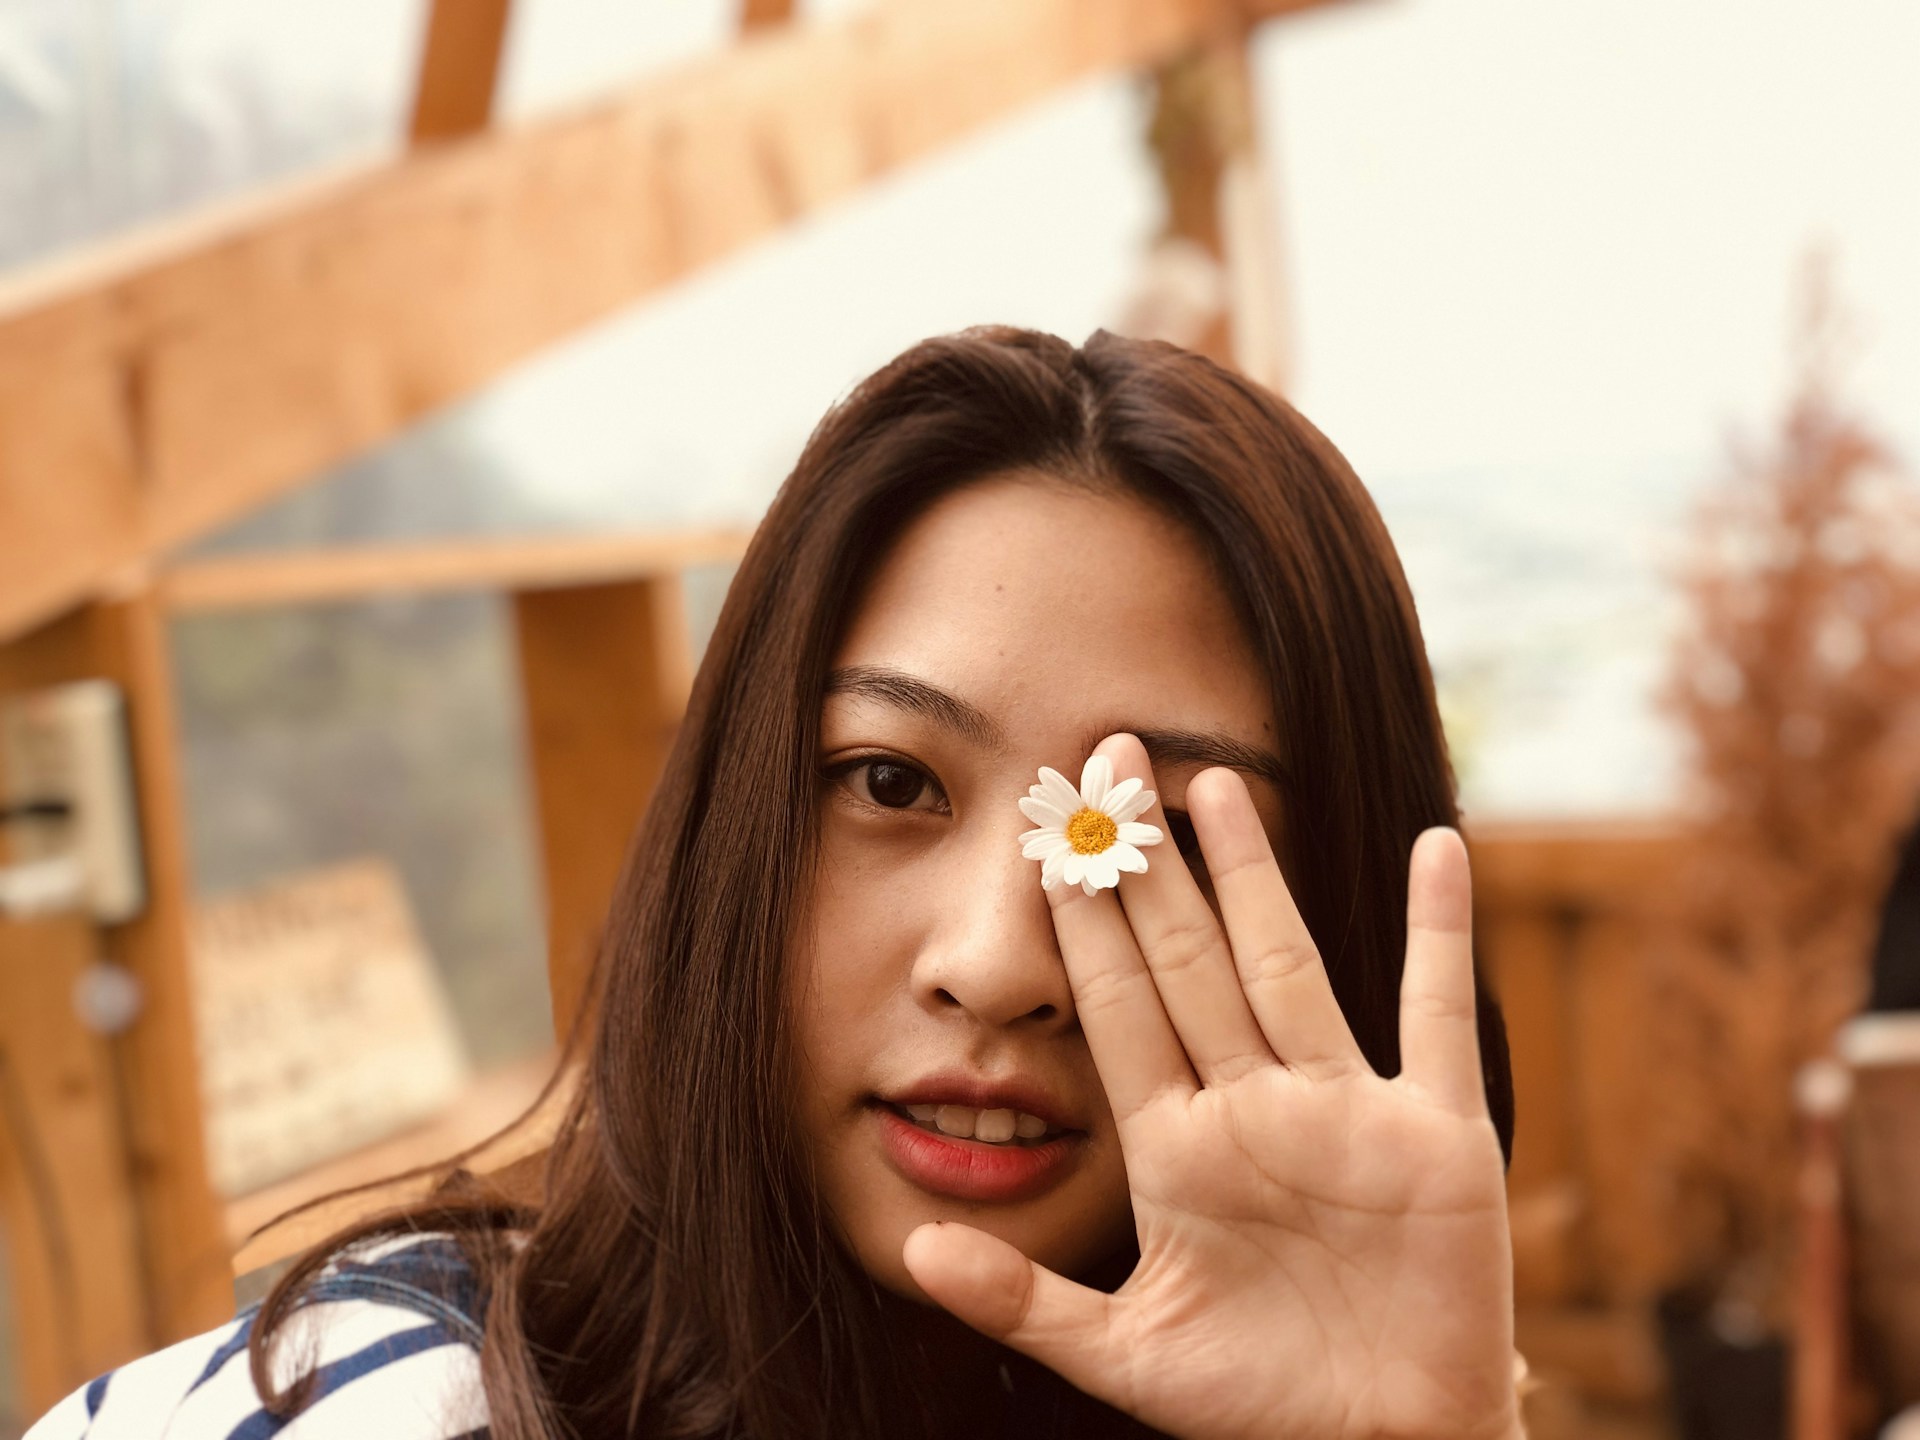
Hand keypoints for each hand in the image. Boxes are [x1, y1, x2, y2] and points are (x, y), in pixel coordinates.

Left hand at [902, 734, 1519, 1439]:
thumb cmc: (1254, 1407)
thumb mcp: (1126, 1357)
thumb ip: (1025, 1302)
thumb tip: (916, 1245)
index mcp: (1178, 1150)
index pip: (1120, 1006)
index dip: (1085, 921)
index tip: (1048, 834)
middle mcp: (1255, 1109)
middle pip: (1191, 963)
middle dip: (1149, 868)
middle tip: (1112, 760)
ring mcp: (1345, 1112)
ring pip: (1289, 966)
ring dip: (1257, 876)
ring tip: (1217, 785)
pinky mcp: (1437, 1136)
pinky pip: (1437, 1014)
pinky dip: (1442, 931)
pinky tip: (1436, 845)